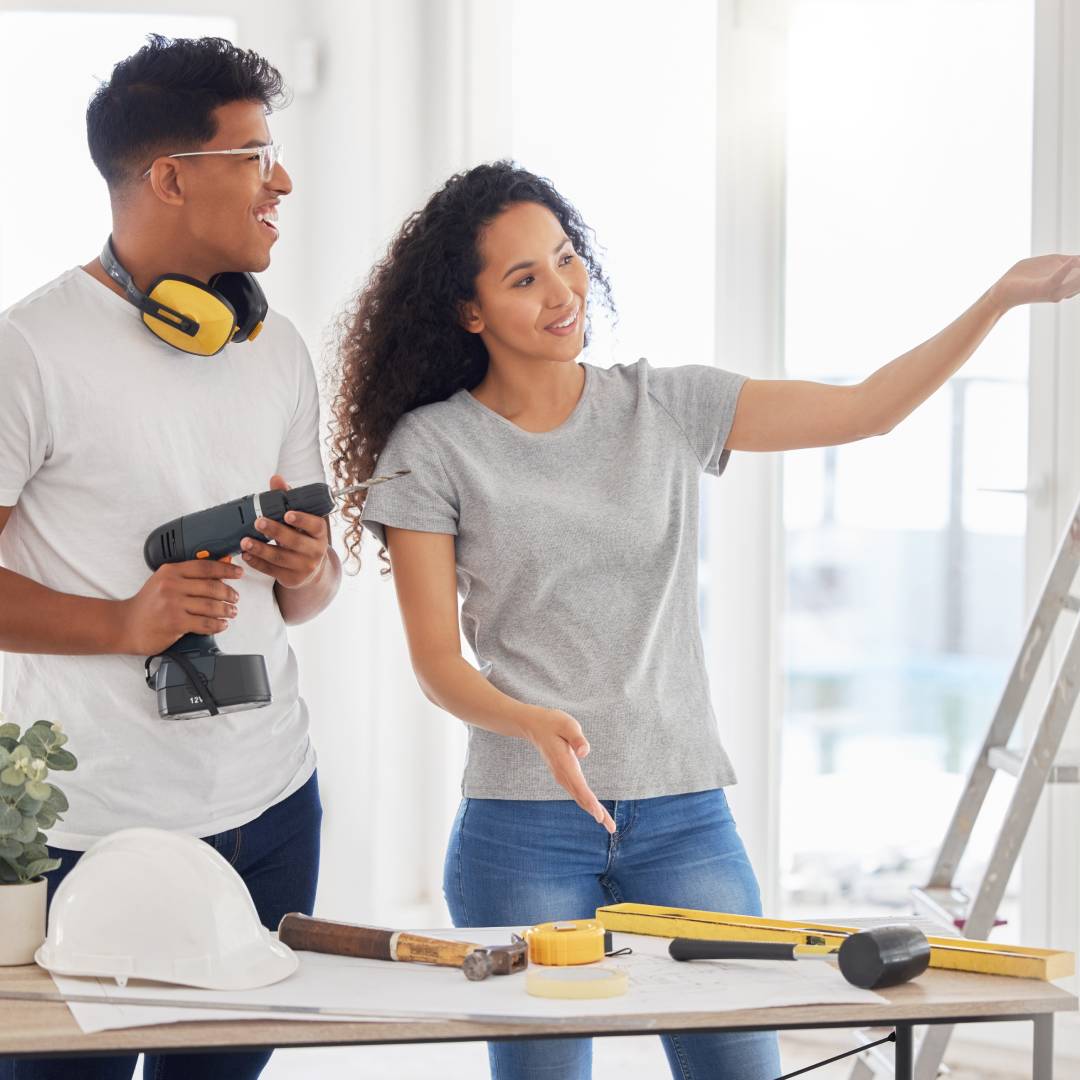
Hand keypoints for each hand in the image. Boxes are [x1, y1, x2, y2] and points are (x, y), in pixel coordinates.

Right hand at [117, 558, 242, 654]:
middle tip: (235, 598)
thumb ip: (187, 576)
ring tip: (232, 612)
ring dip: (226, 610)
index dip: (226, 569)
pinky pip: (205, 623)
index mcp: (171, 571)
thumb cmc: (146, 604)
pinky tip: (222, 624)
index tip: (238, 573)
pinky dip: (217, 624)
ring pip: (211, 605)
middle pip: (212, 586)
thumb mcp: (164, 582)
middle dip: (229, 593)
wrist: (124, 625)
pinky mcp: (175, 622)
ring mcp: (173, 604)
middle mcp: (172, 585)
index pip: (205, 567)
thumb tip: (218, 572)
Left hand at [239, 475, 329, 588]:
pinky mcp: (292, 578)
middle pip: (294, 541)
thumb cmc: (303, 537)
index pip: (315, 525)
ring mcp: (304, 567)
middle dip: (275, 531)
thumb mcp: (300, 520)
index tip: (287, 514)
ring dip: (260, 549)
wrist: (310, 569)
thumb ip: (288, 499)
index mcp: (319, 533)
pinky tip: (246, 555)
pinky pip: (272, 571)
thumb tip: (276, 479)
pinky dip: (257, 563)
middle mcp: (316, 551)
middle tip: (258, 522)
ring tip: (245, 541)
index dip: (302, 520)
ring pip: (280, 557)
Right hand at [521, 707, 615, 832]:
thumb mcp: (567, 725)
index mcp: (564, 763)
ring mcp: (562, 776)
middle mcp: (562, 773)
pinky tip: (594, 808)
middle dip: (596, 812)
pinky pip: (577, 791)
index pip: (579, 786)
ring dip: (593, 809)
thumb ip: (577, 738)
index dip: (590, 801)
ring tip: (608, 823)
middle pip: (581, 797)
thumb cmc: (553, 723)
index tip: (599, 816)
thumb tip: (584, 752)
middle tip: (611, 828)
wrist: (535, 726)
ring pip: (579, 796)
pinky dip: (587, 802)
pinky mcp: (564, 775)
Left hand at [991, 254, 1079, 311]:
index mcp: (1066, 284)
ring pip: (1076, 282)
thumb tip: (1079, 258)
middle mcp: (1064, 291)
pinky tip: (1071, 261)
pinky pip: (1057, 279)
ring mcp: (1054, 291)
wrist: (1003, 290)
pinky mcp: (1043, 290)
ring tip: (1079, 262)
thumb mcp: (1050, 262)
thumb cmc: (1024, 275)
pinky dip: (1066, 270)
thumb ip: (1067, 258)